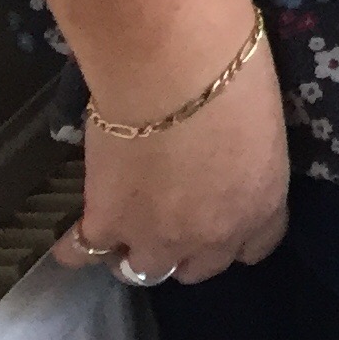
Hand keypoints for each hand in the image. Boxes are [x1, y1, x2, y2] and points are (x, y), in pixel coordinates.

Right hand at [59, 54, 291, 287]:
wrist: (176, 69)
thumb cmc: (237, 76)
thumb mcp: (264, 127)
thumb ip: (246, 163)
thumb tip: (227, 159)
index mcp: (262, 206)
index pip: (256, 248)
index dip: (235, 237)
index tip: (222, 219)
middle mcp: (213, 236)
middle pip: (198, 268)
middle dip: (186, 248)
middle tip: (170, 218)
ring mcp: (158, 238)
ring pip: (142, 270)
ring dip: (134, 252)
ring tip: (124, 227)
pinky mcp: (108, 225)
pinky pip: (84, 253)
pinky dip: (77, 247)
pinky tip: (73, 236)